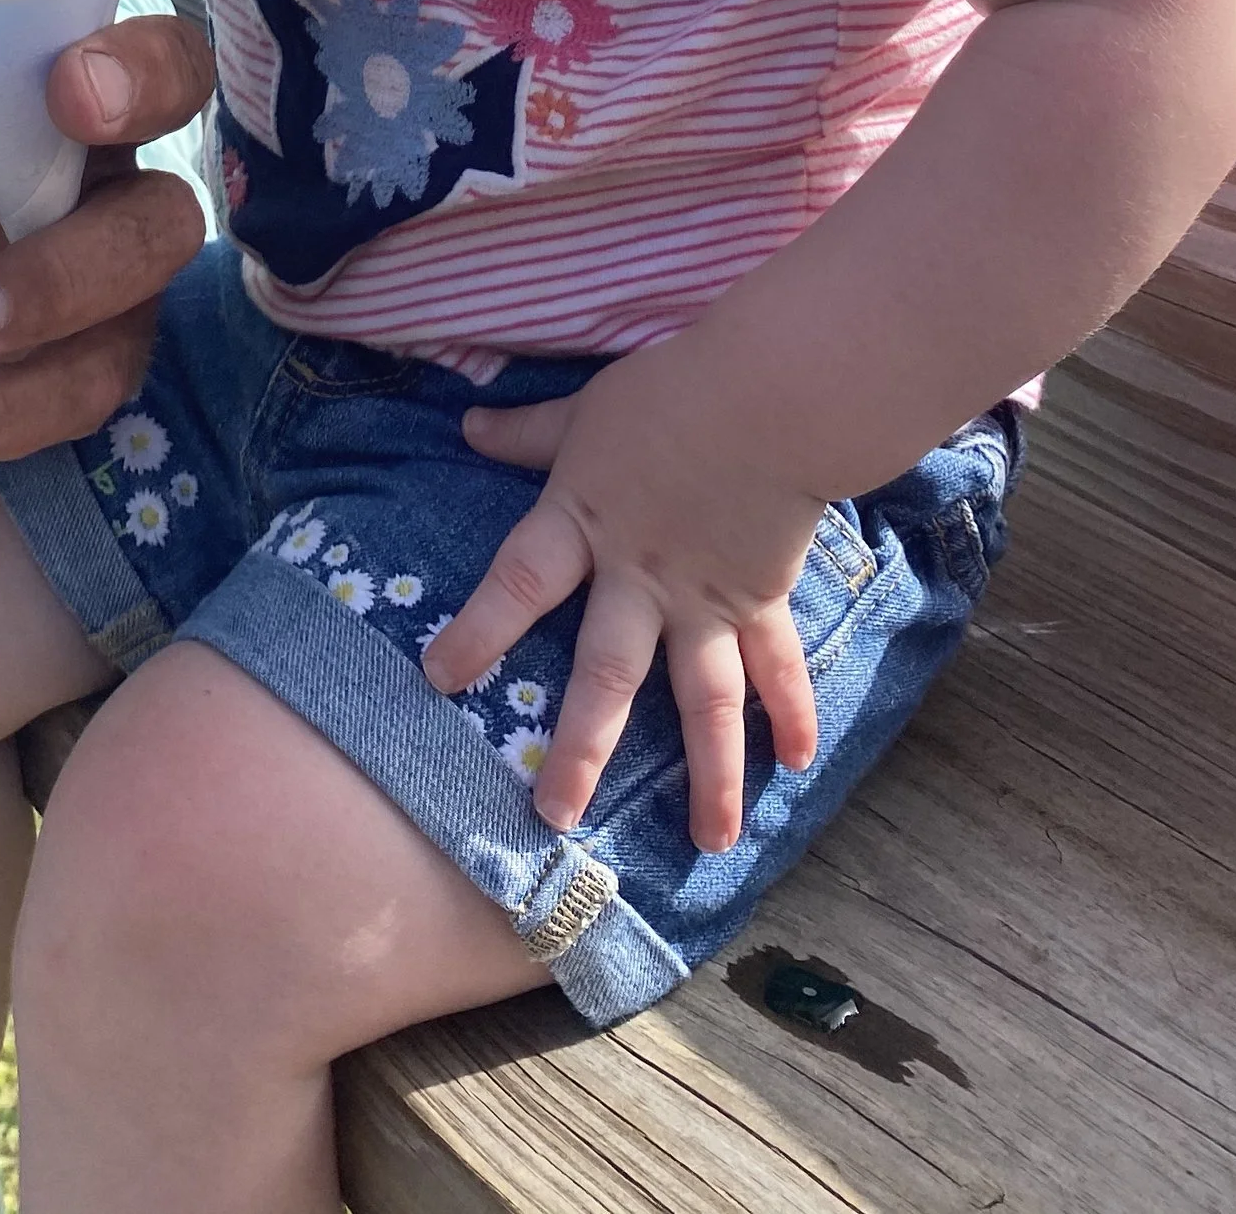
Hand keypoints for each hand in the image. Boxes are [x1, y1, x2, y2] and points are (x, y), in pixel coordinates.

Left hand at [420, 341, 825, 851]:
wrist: (772, 394)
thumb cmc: (671, 392)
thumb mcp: (587, 412)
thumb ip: (529, 433)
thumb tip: (466, 424)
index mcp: (586, 524)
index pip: (519, 583)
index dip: (479, 629)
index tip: (439, 678)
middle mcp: (641, 578)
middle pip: (605, 674)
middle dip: (581, 749)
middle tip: (556, 817)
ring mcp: (706, 599)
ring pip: (703, 700)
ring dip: (710, 775)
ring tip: (709, 844)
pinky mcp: (760, 599)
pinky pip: (776, 667)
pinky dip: (791, 712)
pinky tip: (796, 766)